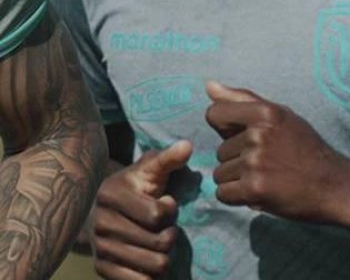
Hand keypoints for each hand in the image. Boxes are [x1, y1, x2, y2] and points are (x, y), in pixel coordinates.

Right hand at [92, 140, 191, 279]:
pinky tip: (149, 258)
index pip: (157, 215)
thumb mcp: (150, 169)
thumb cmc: (135, 186)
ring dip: (165, 254)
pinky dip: (152, 274)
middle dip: (170, 233)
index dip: (170, 210)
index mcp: (110, 195)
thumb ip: (168, 158)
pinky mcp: (102, 269)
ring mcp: (100, 248)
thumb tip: (187, 146)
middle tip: (163, 226)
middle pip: (160, 243)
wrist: (101, 209)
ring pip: (157, 264)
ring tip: (156, 241)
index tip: (165, 202)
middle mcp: (100, 223)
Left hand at [205, 81, 349, 222]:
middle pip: (220, 151)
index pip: (214, 114)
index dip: (225, 130)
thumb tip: (209, 86)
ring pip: (220, 174)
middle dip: (238, 160)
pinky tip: (262, 192)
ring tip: (268, 178)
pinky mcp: (254, 189)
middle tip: (270, 163)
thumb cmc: (306, 149)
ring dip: (238, 180)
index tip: (247, 139)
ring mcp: (256, 162)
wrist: (334, 184)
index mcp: (266, 112)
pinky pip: (223, 194)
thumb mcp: (281, 116)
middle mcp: (259, 134)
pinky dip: (239, 197)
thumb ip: (243, 99)